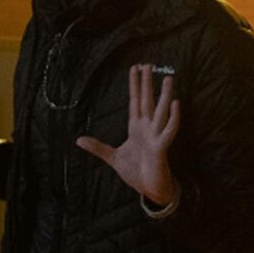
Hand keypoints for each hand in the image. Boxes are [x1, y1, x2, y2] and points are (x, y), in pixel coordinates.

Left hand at [76, 64, 179, 205]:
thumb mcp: (112, 157)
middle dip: (147, 83)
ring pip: (161, 111)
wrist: (148, 188)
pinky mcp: (161, 147)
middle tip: (148, 64)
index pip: (135, 101)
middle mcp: (147, 128)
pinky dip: (173, 117)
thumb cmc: (136, 171)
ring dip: (164, 94)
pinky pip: (169, 130)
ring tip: (167, 78)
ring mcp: (155, 136)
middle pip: (147, 100)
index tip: (135, 68)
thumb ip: (97, 147)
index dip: (135, 85)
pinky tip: (176, 103)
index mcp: (136, 127)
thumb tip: (78, 140)